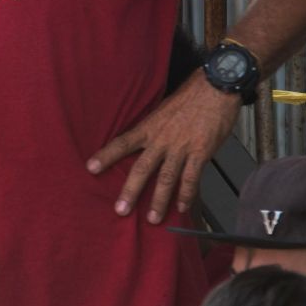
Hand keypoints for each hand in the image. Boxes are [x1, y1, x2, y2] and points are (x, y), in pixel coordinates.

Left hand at [86, 75, 240, 223]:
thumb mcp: (163, 109)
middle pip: (141, 168)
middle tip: (120, 210)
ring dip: (159, 200)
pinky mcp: (201, 152)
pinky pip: (192, 177)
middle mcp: (161, 139)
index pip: (122, 143)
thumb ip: (154, 128)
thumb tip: (146, 143)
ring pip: (166, 178)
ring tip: (153, 218)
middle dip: (130, 191)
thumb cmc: (190, 96)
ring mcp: (181, 147)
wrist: (216, 87)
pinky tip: (182, 207)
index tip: (90, 168)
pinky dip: (187, 194)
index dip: (106, 156)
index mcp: (149, 127)